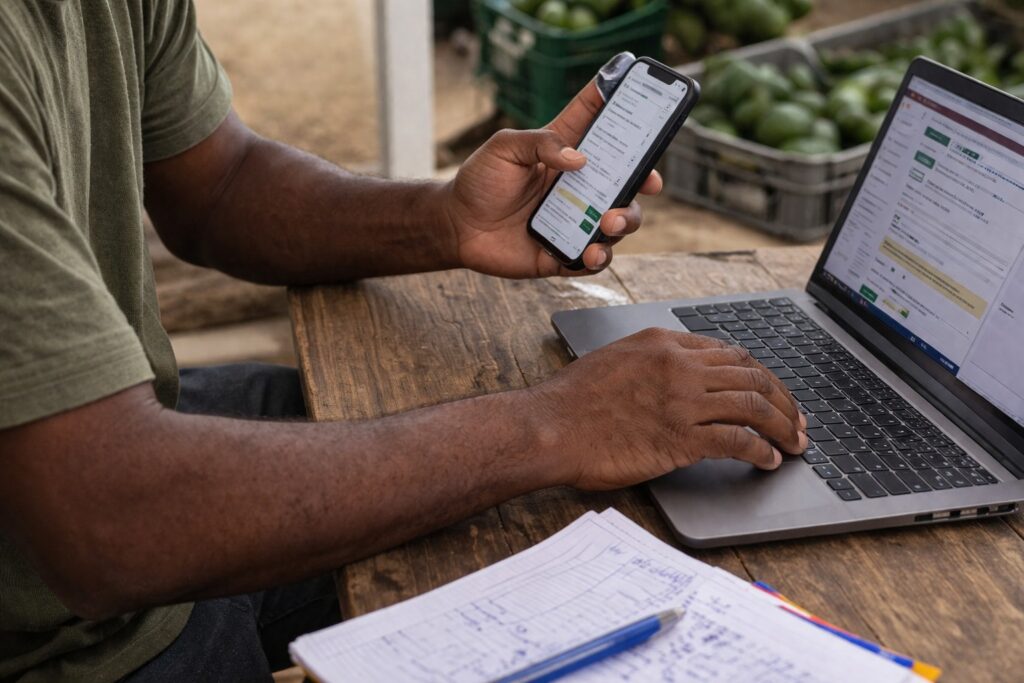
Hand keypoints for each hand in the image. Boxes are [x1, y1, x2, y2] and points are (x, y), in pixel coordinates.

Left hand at [444, 81, 661, 278]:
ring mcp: (575, 219)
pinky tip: (591, 252)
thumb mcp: (504, 148)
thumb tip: (579, 159)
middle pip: (626, 179)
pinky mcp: (564, 251)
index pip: (598, 123)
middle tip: (649, 183)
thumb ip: (540, 143)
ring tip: (609, 223)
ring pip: (618, 221)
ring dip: (624, 221)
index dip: (622, 106)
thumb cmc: (479, 181)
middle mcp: (577, 185)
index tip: (644, 92)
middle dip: (645, 179)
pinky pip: (594, 258)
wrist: (456, 227)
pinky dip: (599, 257)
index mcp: (564, 151)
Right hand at [529, 329, 807, 490]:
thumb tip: (688, 377)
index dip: (763, 376)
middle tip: (799, 421)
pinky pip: (738, 441)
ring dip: (784, 427)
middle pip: (753, 376)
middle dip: (785, 401)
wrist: (549, 426)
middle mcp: (679, 366)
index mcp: (665, 343)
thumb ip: (657, 362)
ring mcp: (682, 400)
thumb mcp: (618, 359)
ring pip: (755, 406)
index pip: (732, 354)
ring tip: (796, 444)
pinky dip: (761, 451)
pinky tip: (769, 461)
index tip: (775, 394)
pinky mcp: (680, 437)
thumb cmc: (574, 400)